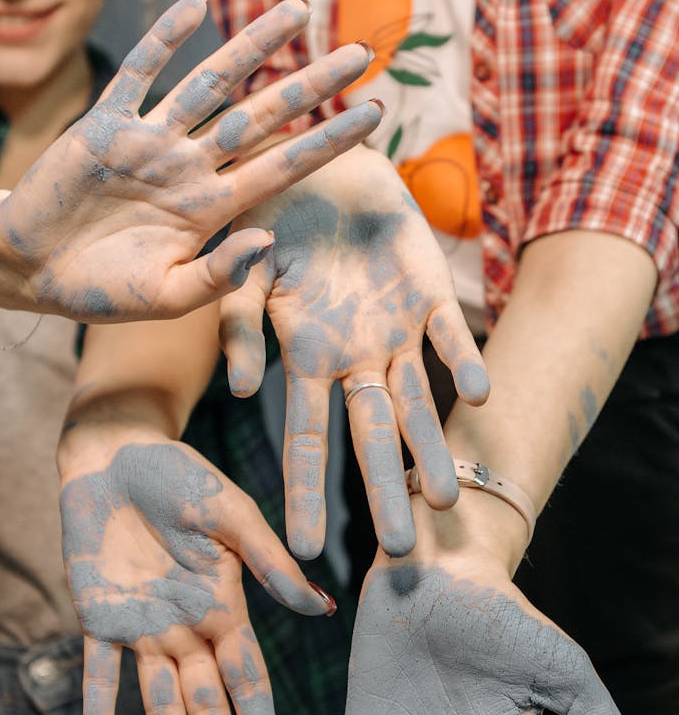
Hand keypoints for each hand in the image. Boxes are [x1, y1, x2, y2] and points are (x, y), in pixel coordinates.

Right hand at [0, 0, 380, 321]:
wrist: (32, 271)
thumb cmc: (102, 290)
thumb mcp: (166, 297)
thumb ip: (218, 275)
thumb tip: (267, 241)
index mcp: (209, 210)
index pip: (281, 167)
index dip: (327, 142)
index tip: (374, 117)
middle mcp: (188, 168)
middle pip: (259, 116)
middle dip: (309, 85)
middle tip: (359, 52)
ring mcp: (149, 142)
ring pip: (209, 84)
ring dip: (250, 47)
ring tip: (296, 10)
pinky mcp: (103, 125)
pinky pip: (139, 74)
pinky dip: (164, 40)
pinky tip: (197, 8)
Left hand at [60, 438, 335, 714]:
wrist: (116, 453)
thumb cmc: (181, 473)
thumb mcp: (231, 513)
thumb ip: (268, 562)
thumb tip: (319, 610)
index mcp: (225, 606)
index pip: (247, 681)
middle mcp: (188, 628)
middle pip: (206, 708)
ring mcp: (143, 628)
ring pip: (160, 706)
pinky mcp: (98, 618)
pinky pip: (96, 677)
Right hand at [218, 148, 488, 558]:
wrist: (324, 162)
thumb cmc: (273, 215)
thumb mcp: (244, 270)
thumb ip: (239, 325)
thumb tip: (236, 390)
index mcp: (307, 361)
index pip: (305, 440)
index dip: (306, 493)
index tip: (305, 550)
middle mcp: (354, 360)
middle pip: (370, 438)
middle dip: (384, 491)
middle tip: (400, 552)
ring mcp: (396, 332)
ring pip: (416, 404)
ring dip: (431, 448)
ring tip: (446, 500)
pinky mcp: (430, 295)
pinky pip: (449, 336)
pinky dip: (463, 363)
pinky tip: (479, 398)